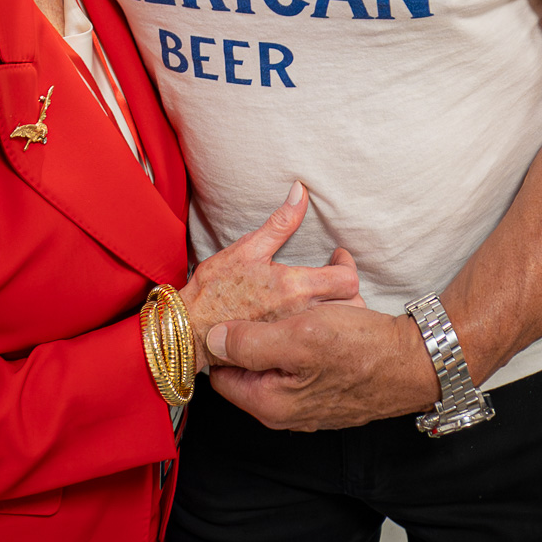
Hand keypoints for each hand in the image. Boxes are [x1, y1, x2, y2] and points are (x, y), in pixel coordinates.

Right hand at [179, 183, 359, 370]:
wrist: (189, 328)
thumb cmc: (214, 288)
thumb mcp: (247, 248)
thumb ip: (281, 222)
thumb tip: (300, 191)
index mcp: (295, 286)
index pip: (347, 280)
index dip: (348, 265)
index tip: (337, 258)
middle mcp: (301, 314)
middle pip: (351, 306)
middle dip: (350, 291)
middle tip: (335, 278)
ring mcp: (295, 335)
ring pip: (338, 327)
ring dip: (339, 312)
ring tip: (326, 299)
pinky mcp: (286, 349)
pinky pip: (318, 342)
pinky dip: (322, 330)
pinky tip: (309, 320)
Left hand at [205, 302, 439, 430]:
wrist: (418, 363)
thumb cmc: (360, 350)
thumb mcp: (298, 337)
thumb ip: (249, 342)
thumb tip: (210, 340)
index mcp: (268, 403)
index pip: (221, 373)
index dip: (222, 341)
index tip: (231, 312)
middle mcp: (285, 412)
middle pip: (250, 366)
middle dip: (259, 331)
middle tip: (273, 303)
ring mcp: (308, 405)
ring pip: (279, 360)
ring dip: (287, 330)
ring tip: (306, 306)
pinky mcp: (328, 394)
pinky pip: (305, 362)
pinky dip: (310, 336)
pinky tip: (326, 315)